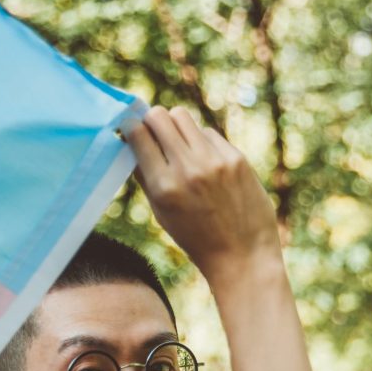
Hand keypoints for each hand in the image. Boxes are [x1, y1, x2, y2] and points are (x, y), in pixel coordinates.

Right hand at [128, 106, 282, 283]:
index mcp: (163, 186)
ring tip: (178, 145)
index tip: (130, 128)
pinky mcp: (236, 157)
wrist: (241, 255)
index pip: (138, 134)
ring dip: (175, 126)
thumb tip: (132, 144)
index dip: (130, 126)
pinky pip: (208, 133)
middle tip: (152, 131)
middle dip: (151, 119)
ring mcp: (214, 160)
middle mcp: (187, 168)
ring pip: (183, 117)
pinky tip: (206, 163)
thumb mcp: (161, 214)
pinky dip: (201, 142)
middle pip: (159, 116)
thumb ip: (146, 178)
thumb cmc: (196, 238)